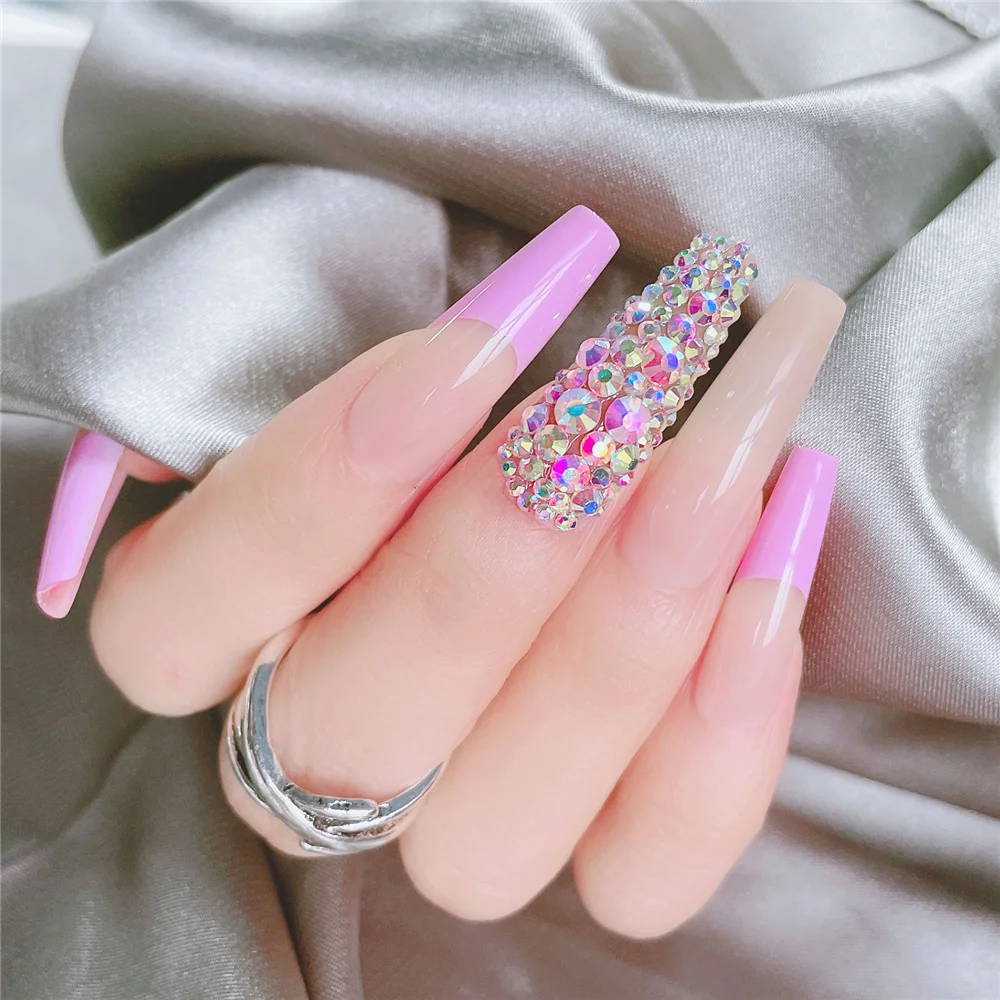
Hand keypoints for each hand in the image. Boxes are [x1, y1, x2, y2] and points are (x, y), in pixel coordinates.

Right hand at [39, 210, 843, 936]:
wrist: (581, 453)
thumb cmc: (467, 388)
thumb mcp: (405, 352)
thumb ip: (401, 359)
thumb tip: (489, 320)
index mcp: (209, 635)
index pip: (175, 621)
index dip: (308, 500)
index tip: (462, 357)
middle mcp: (320, 752)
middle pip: (352, 732)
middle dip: (491, 565)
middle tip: (616, 407)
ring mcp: (453, 821)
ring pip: (492, 834)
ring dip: (616, 648)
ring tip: (718, 474)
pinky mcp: (590, 861)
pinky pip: (637, 880)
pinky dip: (713, 758)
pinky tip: (762, 595)